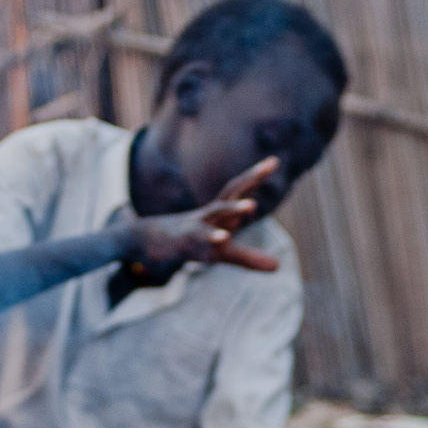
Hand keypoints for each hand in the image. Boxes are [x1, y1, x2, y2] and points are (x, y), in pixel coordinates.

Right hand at [123, 157, 283, 277]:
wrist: (149, 241)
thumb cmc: (189, 242)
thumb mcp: (221, 253)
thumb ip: (248, 258)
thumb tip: (277, 266)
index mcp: (219, 212)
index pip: (240, 190)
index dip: (256, 176)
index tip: (274, 160)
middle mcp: (210, 213)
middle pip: (232, 191)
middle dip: (251, 179)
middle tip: (270, 165)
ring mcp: (196, 225)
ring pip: (217, 213)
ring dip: (234, 208)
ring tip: (253, 205)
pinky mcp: (184, 240)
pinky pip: (199, 238)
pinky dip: (211, 237)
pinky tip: (223, 239)